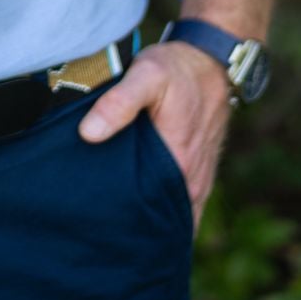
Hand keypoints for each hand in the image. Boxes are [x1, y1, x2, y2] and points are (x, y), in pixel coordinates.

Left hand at [77, 42, 232, 231]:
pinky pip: (183, 203)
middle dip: (139, 234)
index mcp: (180, 164)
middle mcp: (193, 178)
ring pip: (175, 215)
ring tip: (118, 236)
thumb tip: (89, 134)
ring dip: (154, 225)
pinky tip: (142, 215)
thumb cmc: (177, 68)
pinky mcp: (199, 167)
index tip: (102, 240)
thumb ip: (119, 103)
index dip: (130, 230)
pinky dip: (166, 212)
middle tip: (101, 242)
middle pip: (164, 222)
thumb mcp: (146, 75)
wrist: (211, 57)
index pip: (155, 216)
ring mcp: (198, 175)